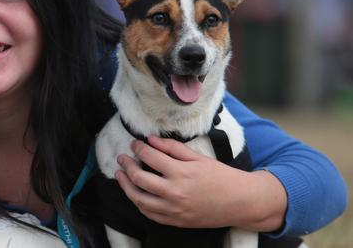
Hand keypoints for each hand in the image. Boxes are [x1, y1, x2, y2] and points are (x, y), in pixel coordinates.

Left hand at [114, 136, 286, 231]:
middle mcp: (174, 192)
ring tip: (120, 175)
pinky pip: (149, 213)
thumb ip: (172, 148)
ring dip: (126, 185)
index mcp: (180, 173)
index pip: (150, 157)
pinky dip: (139, 203)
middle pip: (139, 178)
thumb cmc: (221, 176)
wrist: (240, 202)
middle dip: (127, 165)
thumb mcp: (197, 157)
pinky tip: (135, 193)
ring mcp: (173, 209)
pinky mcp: (175, 221)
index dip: (138, 148)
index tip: (135, 143)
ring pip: (139, 199)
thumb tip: (150, 139)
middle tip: (122, 158)